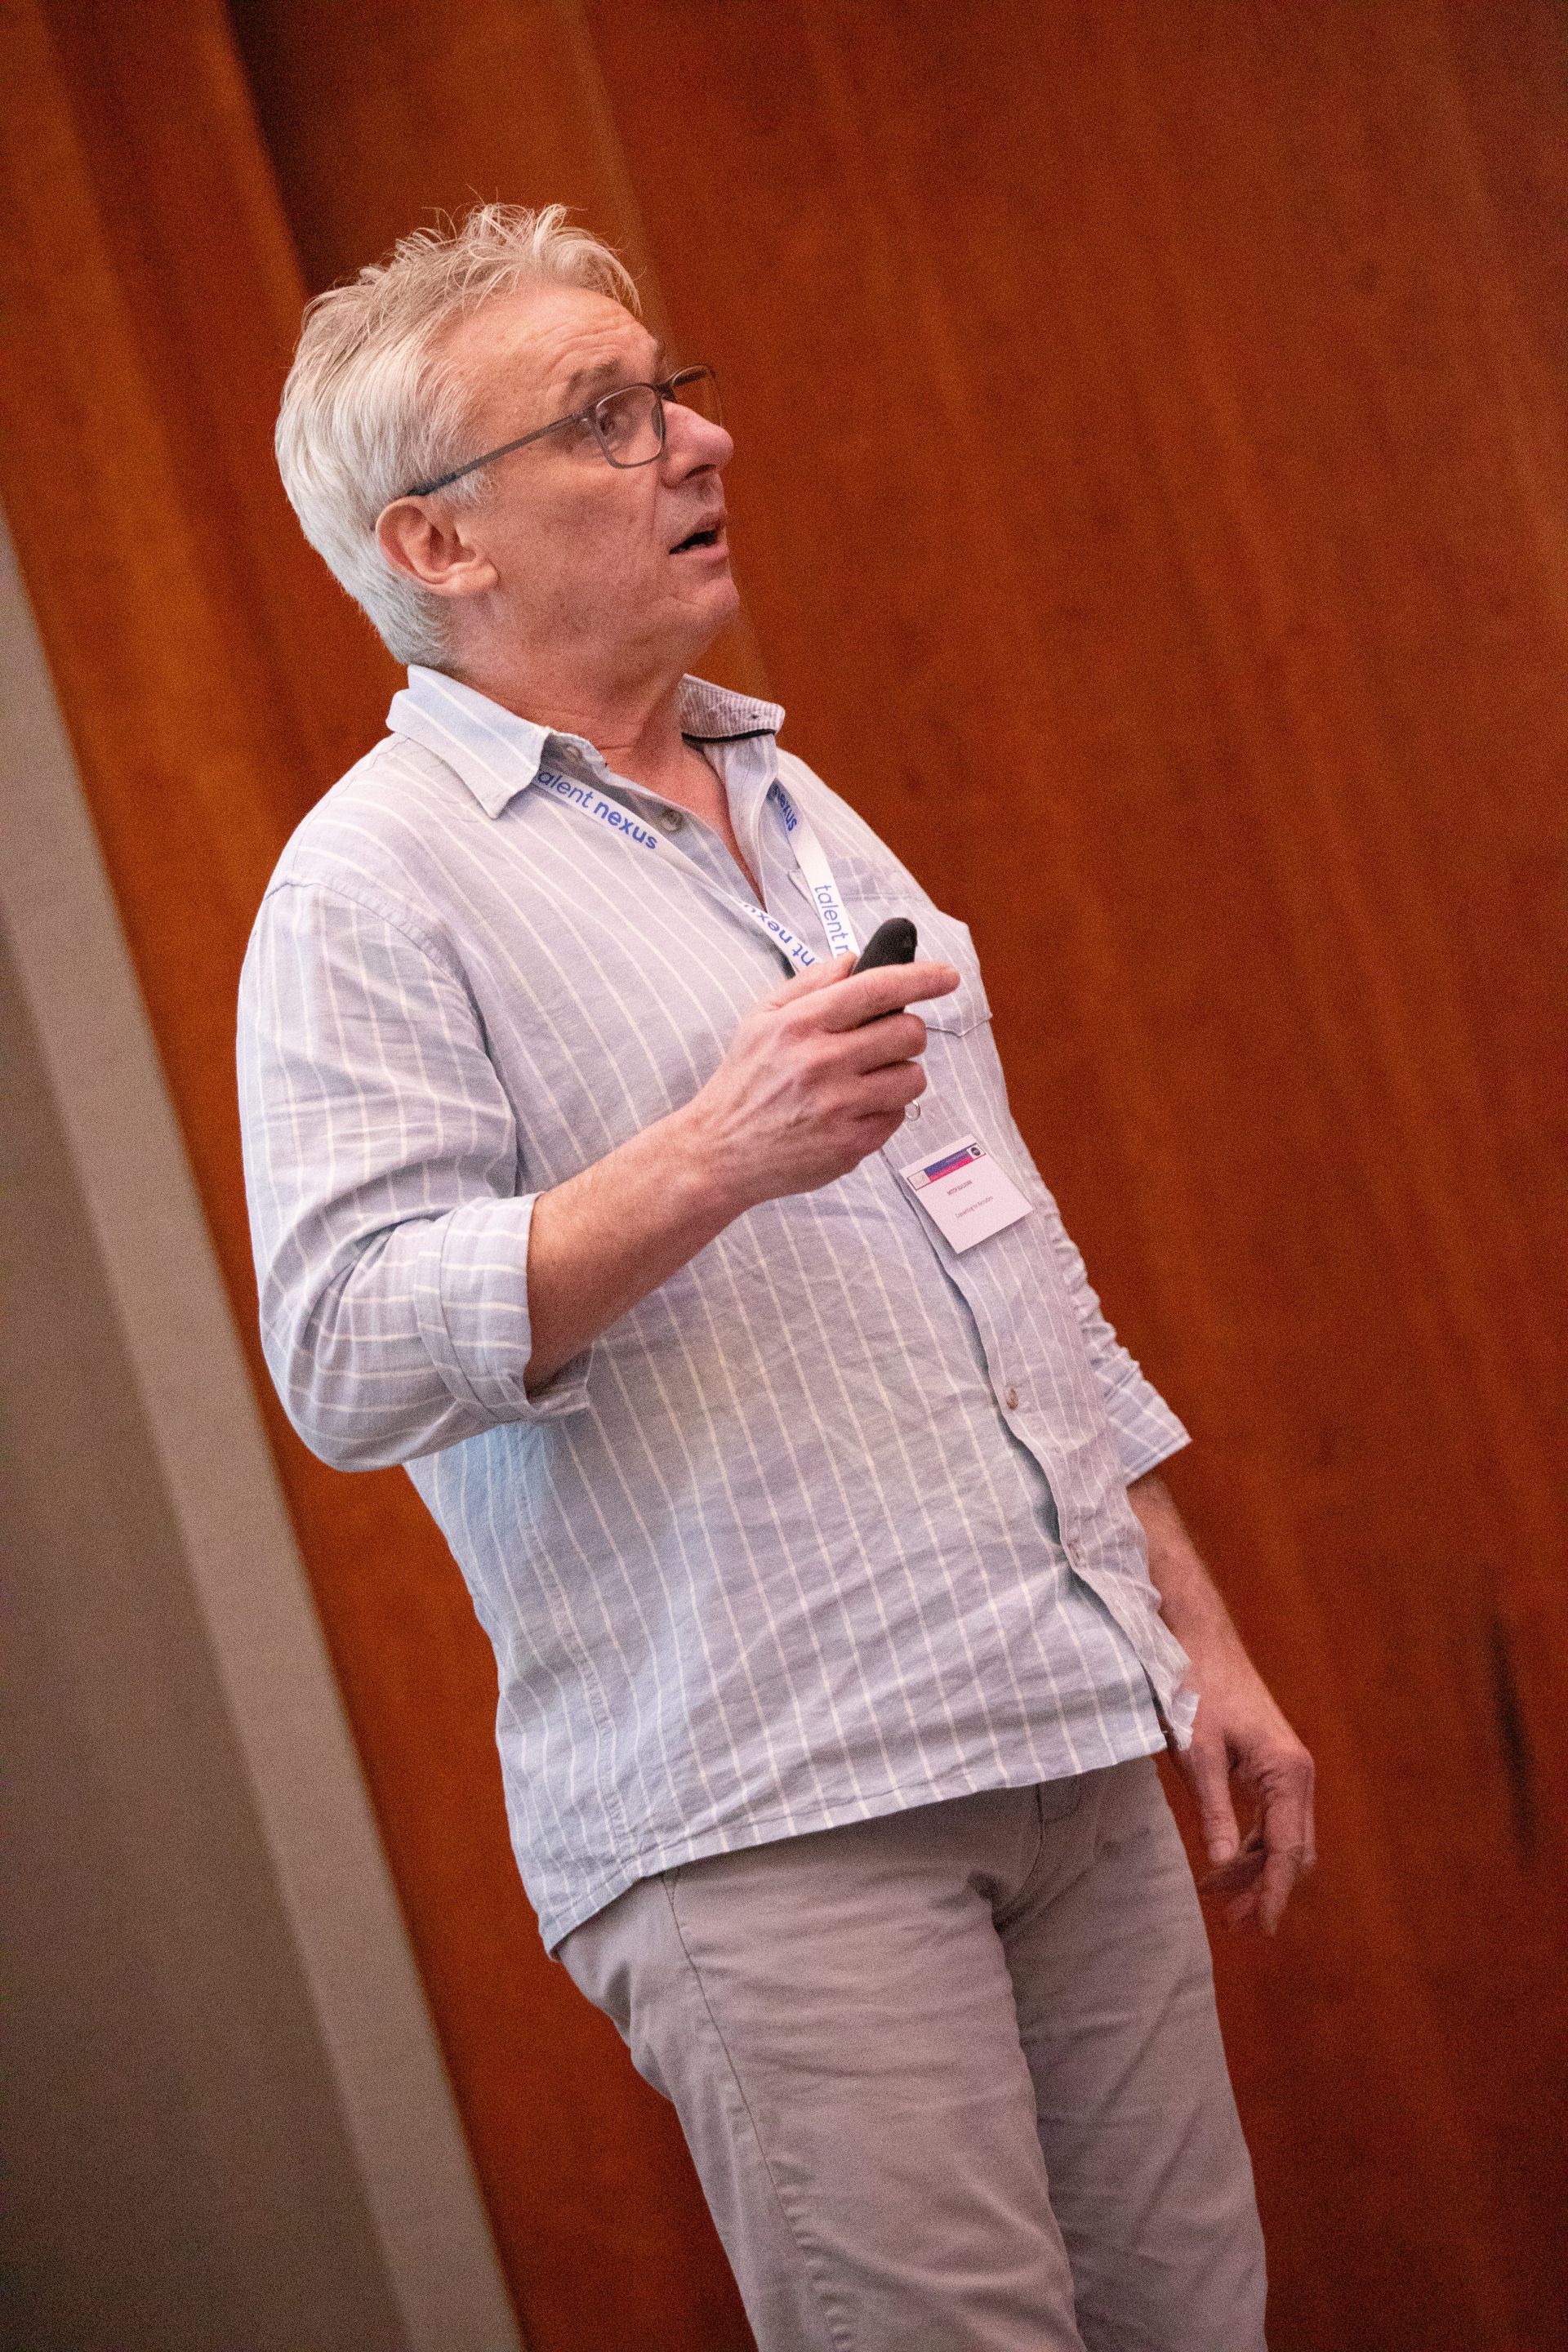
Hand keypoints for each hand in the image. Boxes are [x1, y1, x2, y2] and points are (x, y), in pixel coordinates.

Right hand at [685, 951, 959, 1211]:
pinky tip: (851, 1111)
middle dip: (905, 1034)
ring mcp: (839, 1107)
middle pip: (909, 1033)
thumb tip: (855, 960)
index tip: (947, 976)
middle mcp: (822, 1062)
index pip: (877, 989)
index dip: (922, 978)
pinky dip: (883, 1111)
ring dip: (898, 1075)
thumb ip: (810, 983)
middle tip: (883, 1042)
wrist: (720, 1152)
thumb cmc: (745, 1081)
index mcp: (801, 1023)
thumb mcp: (761, 1019)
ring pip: (912, 1077)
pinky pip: (898, 1116)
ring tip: (864, 1080)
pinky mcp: (851, 1144)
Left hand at [1175, 1645, 1315, 1933]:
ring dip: (1256, 1870)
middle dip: (1265, 1888)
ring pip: (1283, 1837)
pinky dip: (1252, 1844)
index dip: (1275, 1894)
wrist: (1197, 1638)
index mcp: (1287, 1772)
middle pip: (1294, 1850)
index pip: (1288, 1851)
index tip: (1263, 1929)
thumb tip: (1223, 1865)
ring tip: (1219, 1898)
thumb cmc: (1195, 1688)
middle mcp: (1298, 1773)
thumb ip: (1212, 1811)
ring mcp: (1289, 1769)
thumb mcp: (1196, 1752)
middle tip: (1231, 1921)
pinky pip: (1272, 1818)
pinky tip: (1226, 1861)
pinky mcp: (1273, 1764)